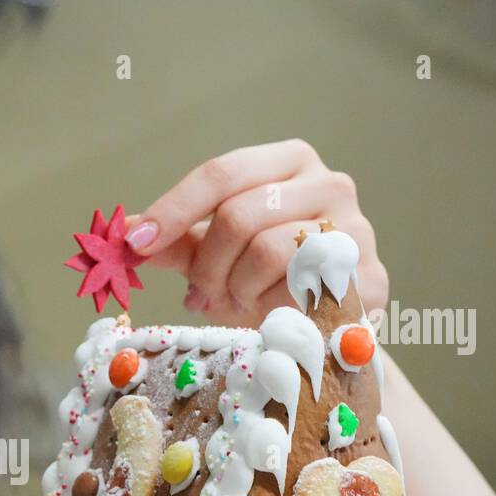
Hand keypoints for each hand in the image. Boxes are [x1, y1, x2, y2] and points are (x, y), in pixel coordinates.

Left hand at [123, 138, 388, 325]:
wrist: (323, 332)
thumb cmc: (265, 284)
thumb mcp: (215, 256)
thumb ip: (176, 241)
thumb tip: (124, 233)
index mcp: (289, 163)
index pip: (222, 172)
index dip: (173, 208)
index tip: (136, 243)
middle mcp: (330, 182)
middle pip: (239, 213)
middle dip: (208, 264)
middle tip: (203, 294)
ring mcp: (356, 227)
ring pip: (268, 250)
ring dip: (238, 288)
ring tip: (243, 302)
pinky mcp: (370, 276)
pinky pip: (299, 289)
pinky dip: (270, 309)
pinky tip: (272, 317)